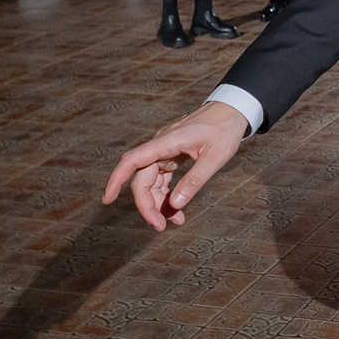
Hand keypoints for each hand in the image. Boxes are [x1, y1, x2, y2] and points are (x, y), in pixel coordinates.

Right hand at [103, 100, 250, 229]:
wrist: (231, 111)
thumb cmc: (224, 130)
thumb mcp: (214, 157)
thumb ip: (194, 181)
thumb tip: (175, 205)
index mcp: (166, 142)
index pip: (133, 161)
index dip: (116, 180)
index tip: (107, 200)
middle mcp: (160, 146)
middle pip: (142, 179)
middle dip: (147, 205)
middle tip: (160, 227)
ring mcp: (164, 151)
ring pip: (151, 182)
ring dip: (158, 204)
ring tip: (175, 221)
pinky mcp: (171, 156)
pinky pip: (161, 180)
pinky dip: (166, 196)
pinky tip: (176, 209)